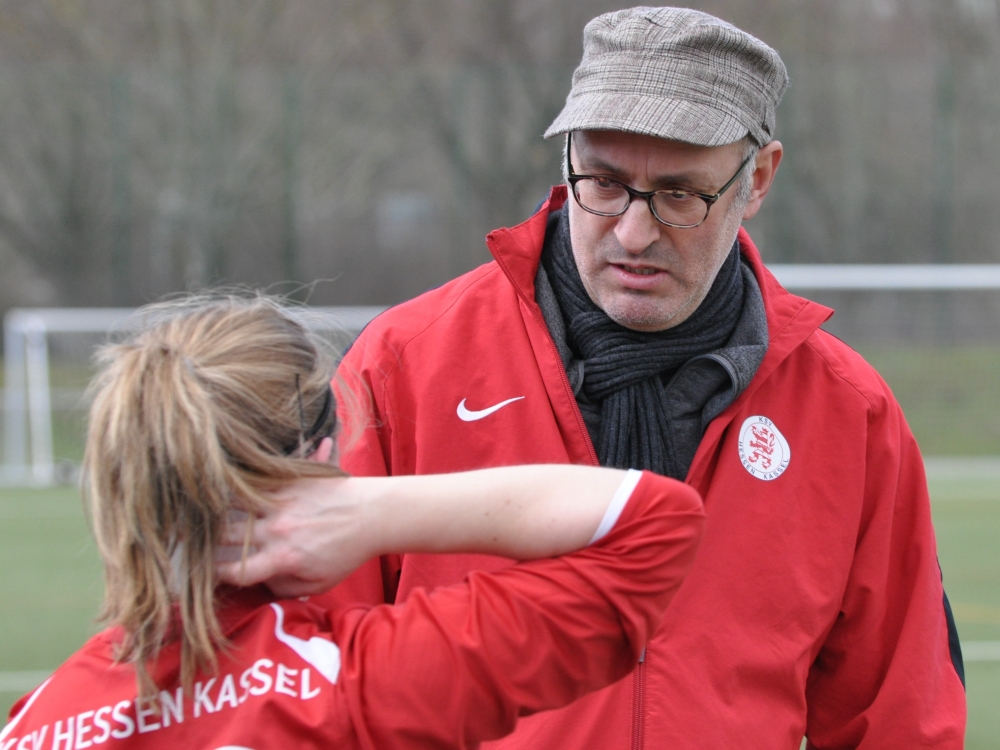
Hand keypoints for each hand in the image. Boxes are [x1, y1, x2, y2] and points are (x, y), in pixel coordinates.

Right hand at [215, 475, 374, 597]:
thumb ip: (284, 587)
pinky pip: (257, 479)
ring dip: (217, 507)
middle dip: (206, 539)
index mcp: (282, 558)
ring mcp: (281, 502)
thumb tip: (259, 582)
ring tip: (200, 509)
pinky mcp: (288, 481)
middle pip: (226, 534)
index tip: (205, 572)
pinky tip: (223, 481)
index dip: (215, 573)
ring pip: (236, 502)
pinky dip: (240, 482)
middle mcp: (276, 529)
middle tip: (192, 539)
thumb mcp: (318, 583)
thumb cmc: (347, 553)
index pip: (236, 570)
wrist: (371, 515)